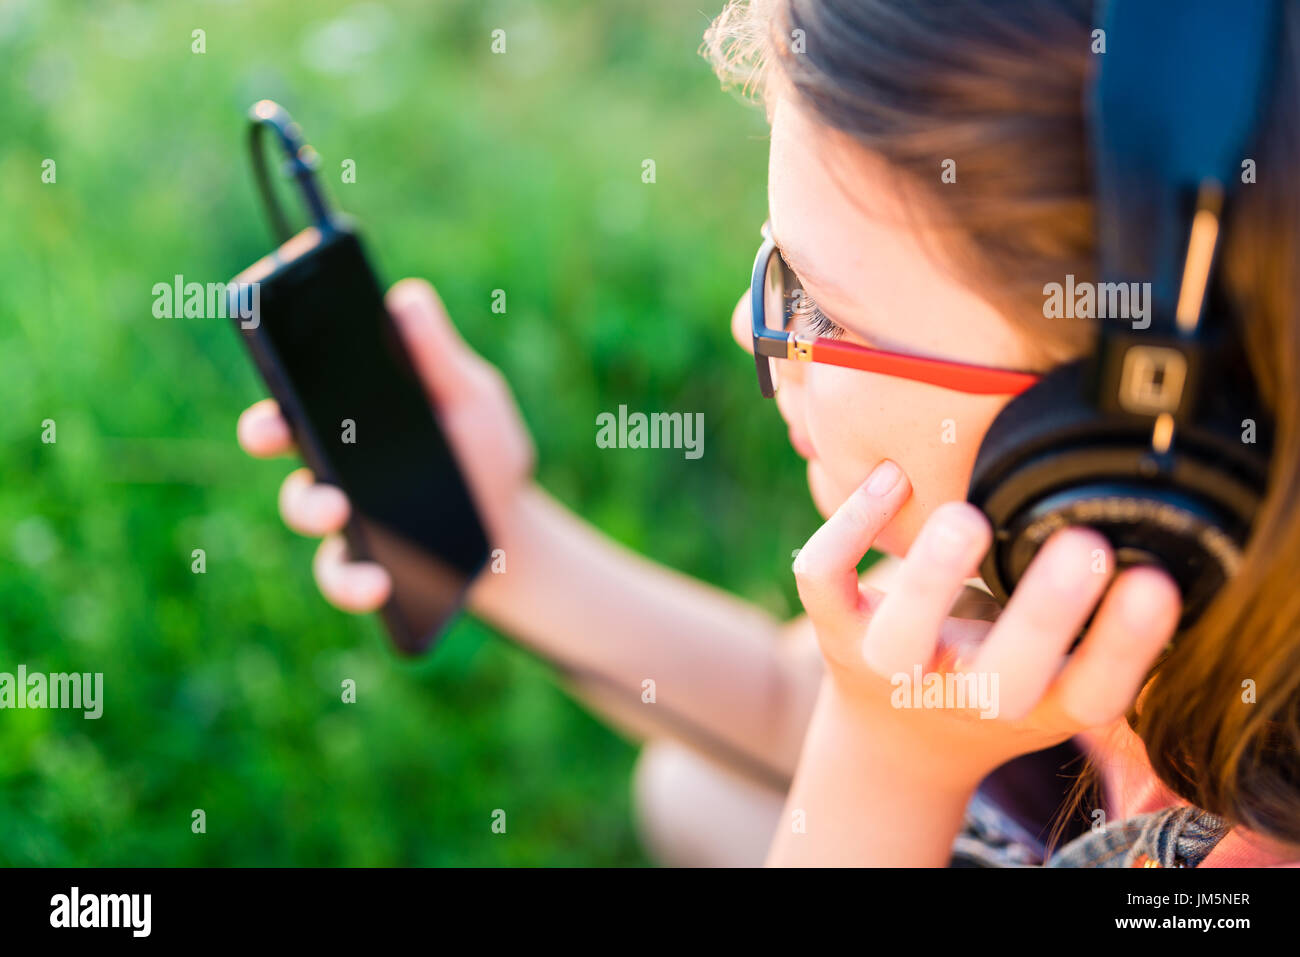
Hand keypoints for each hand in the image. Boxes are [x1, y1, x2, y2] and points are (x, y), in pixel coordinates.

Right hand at [236, 278, 534, 611]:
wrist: (512, 530)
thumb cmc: (486, 455)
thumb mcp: (473, 401)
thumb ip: (440, 359)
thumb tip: (408, 298)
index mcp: (354, 409)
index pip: (302, 378)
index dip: (274, 356)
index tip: (266, 338)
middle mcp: (336, 458)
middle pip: (281, 438)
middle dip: (264, 430)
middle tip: (273, 430)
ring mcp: (344, 513)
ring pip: (302, 506)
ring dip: (309, 507)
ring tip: (339, 510)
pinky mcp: (363, 564)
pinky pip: (339, 574)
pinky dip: (350, 582)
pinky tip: (377, 583)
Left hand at [792, 458, 1181, 788]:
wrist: (896, 735)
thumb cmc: (996, 676)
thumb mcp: (1055, 670)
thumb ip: (1091, 621)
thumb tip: (1152, 520)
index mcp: (1038, 704)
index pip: (1093, 692)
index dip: (1125, 645)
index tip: (1154, 582)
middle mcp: (966, 695)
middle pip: (1004, 676)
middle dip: (1044, 614)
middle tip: (1083, 546)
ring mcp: (891, 669)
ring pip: (900, 638)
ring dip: (931, 577)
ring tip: (965, 516)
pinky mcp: (836, 633)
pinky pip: (824, 583)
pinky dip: (848, 528)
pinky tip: (890, 477)